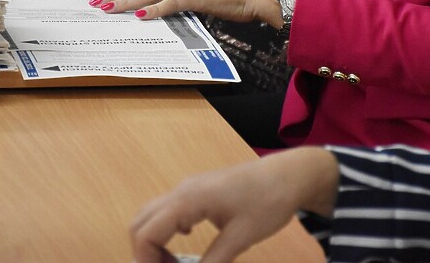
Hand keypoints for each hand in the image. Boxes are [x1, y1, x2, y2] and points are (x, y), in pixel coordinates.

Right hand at [130, 147, 338, 262]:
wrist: (288, 175)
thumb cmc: (267, 202)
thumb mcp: (241, 238)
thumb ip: (214, 262)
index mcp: (187, 200)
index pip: (146, 233)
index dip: (144, 261)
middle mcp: (180, 191)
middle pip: (140, 222)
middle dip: (144, 252)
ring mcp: (187, 188)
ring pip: (151, 214)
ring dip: (153, 241)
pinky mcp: (196, 190)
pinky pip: (167, 209)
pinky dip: (165, 230)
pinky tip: (186, 242)